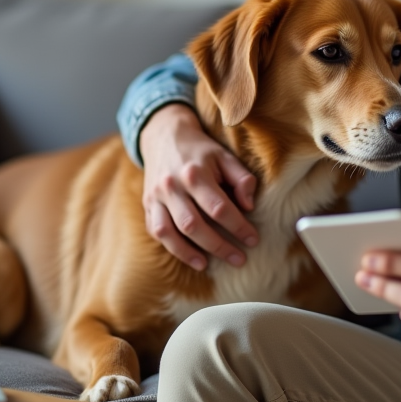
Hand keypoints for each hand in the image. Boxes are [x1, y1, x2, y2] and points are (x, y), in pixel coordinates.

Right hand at [138, 103, 257, 270]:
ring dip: (188, 253)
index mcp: (195, 173)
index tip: (253, 239)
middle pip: (193, 225)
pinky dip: (172, 247)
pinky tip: (189, 256)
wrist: (164, 136)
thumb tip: (248, 206)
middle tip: (239, 259)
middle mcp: (172, 186)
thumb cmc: (202, 150)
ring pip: (169, 232)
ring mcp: (156, 196)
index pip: (219, 208)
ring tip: (207, 265)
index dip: (238, 227)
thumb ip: (242, 180)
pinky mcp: (147, 204)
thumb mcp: (226, 157)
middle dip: (218, 246)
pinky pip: (156, 231)